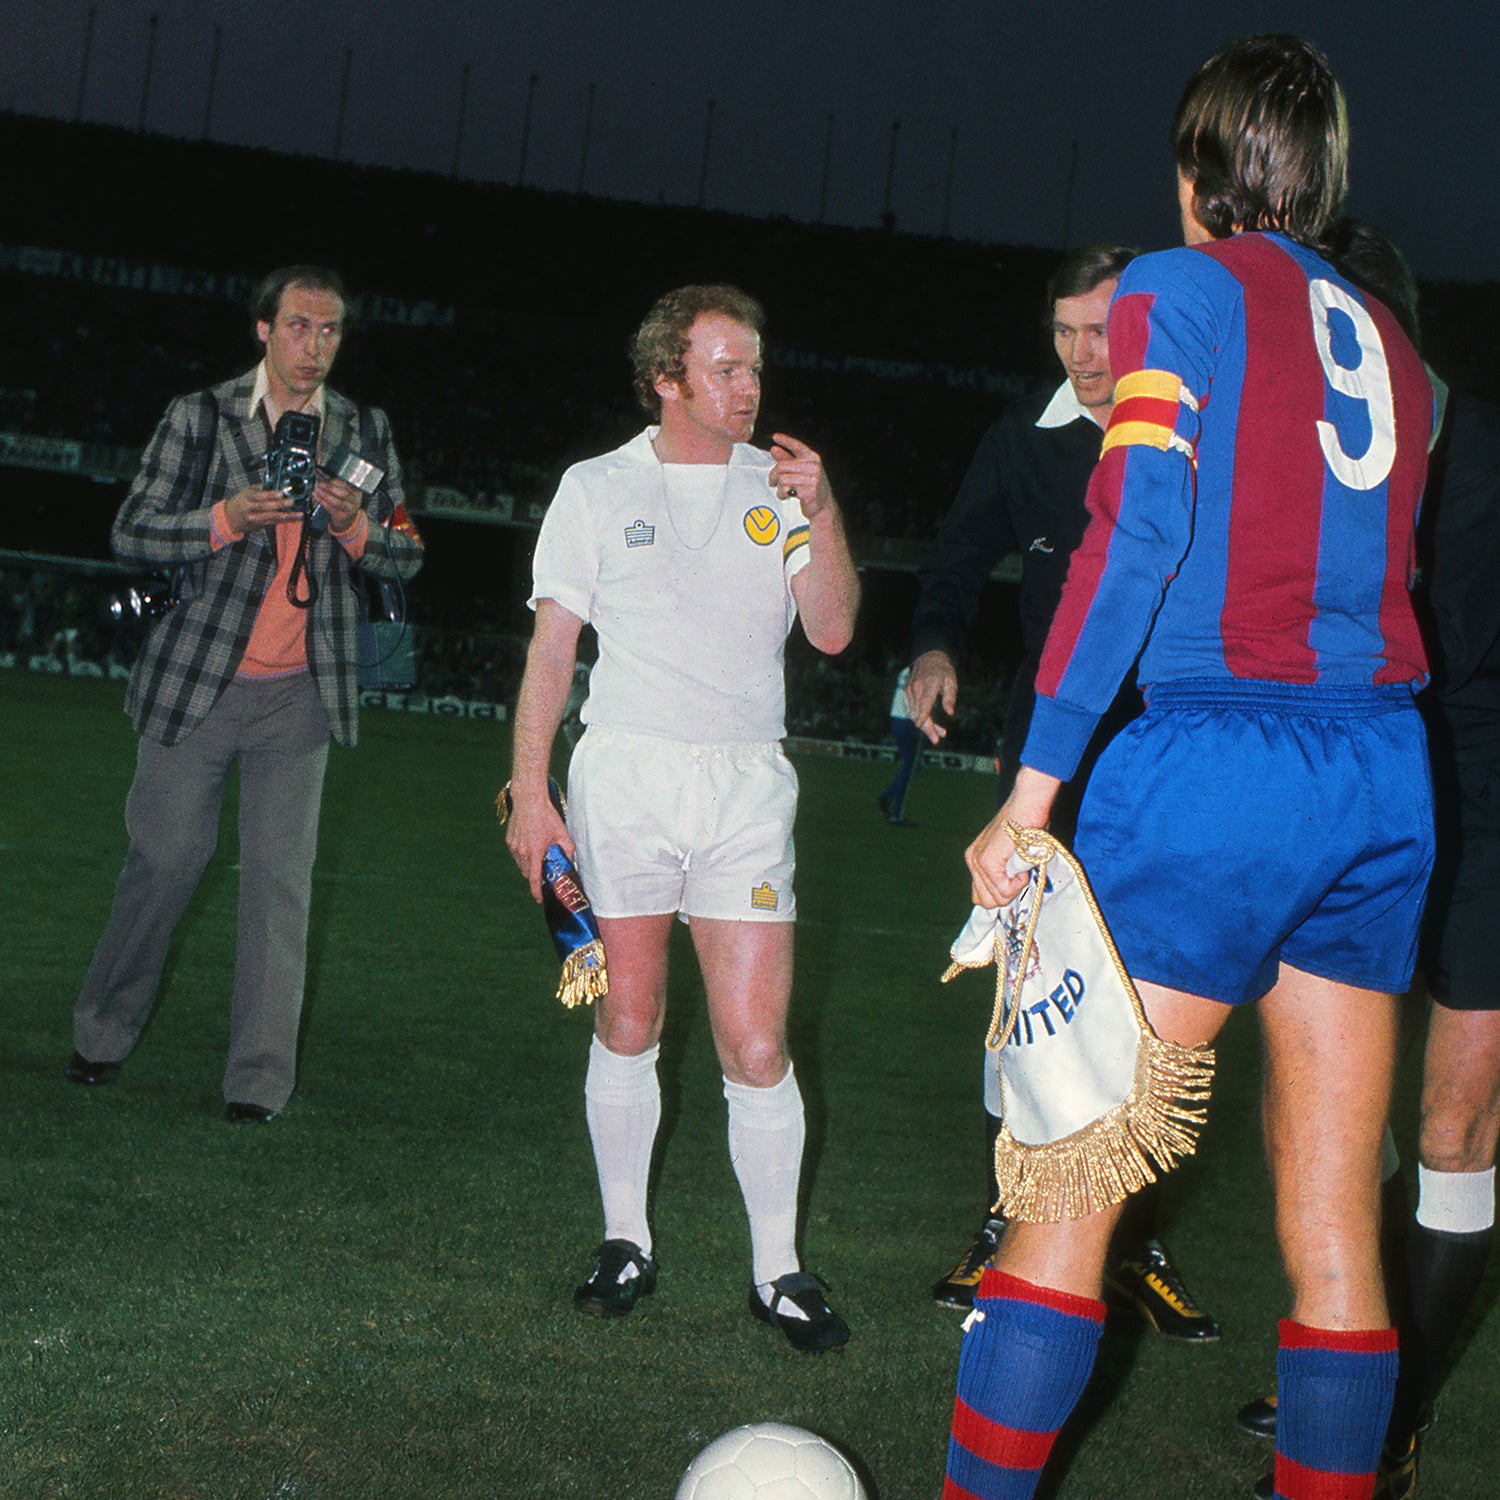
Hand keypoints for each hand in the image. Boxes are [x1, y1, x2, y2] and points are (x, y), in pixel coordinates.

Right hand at [223, 486, 297, 533]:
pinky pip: (275, 522)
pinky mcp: (261, 525)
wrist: (229, 518)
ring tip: (299, 514)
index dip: (270, 494)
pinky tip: (295, 519)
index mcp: (247, 497)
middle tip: (291, 502)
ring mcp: (256, 519)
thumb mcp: (247, 492)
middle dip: (280, 505)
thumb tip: (276, 482)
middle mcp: (251, 509)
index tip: (280, 492)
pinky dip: (286, 520)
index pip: (259, 496)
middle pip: (266, 507)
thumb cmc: (241, 502)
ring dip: (287, 516)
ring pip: (272, 517)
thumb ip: (261, 488)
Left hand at [312, 475, 362, 532]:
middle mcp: (355, 501)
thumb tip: (318, 471)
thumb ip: (330, 481)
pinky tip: (316, 496)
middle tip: (320, 484)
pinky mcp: (341, 516)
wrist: (346, 518)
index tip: (326, 478)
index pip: (347, 485)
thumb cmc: (343, 500)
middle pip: (345, 494)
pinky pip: (330, 508)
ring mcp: (349, 510)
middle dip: (331, 488)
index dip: (336, 481)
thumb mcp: (341, 490)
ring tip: (316, 490)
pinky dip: (322, 501)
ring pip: (337, 502)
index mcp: (356, 491)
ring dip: (325, 495)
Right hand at [504, 783, 574, 902]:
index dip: (536, 892)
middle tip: (545, 873)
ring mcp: (514, 847)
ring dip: (529, 866)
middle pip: (527, 874)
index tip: (539, 899)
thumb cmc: (546, 816)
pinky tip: (531, 846)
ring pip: (521, 865)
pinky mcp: (509, 841)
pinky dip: (523, 856)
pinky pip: (516, 855)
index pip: (534, 879)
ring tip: (539, 856)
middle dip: (535, 877)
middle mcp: (521, 852)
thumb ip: (567, 850)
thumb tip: (571, 861)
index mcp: (534, 852)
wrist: (529, 800)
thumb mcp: (562, 833)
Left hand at [768, 433, 835, 519]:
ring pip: (783, 479)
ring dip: (779, 487)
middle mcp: (814, 467)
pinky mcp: (809, 492)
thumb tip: (774, 449)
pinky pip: (786, 489)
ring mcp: (813, 480)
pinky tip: (786, 495)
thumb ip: (787, 459)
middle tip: (772, 481)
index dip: (785, 440)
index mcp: (813, 458)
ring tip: (782, 491)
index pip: (797, 446)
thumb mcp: (800, 471)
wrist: (823, 505)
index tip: (775, 436)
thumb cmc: (810, 486)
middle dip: (774, 475)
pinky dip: (782, 494)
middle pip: (782, 466)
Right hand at [908, 649, 957, 743]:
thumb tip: (950, 713)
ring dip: (925, 725)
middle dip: (927, 728)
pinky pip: (911, 709)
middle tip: (936, 740)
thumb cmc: (943, 670)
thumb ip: (950, 697)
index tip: (922, 728)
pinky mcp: (906, 692)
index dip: (923, 718)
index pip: (924, 704)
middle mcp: (916, 688)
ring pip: (914, 713)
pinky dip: (918, 718)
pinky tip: (929, 724)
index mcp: (929, 685)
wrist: (928, 657)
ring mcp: (909, 690)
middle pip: (918, 713)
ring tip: (938, 733)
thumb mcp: (951, 681)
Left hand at [965, 767, 1060, 906]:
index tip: (1017, 884)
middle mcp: (973, 861)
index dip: (1002, 896)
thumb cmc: (1028, 826)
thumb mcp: (1012, 854)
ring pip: (997, 899)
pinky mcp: (987, 862)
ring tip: (1023, 866)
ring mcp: (978, 862)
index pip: (981, 897)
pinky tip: (1023, 866)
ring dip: (1016, 888)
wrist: (1028, 804)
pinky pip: (1004, 889)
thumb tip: (1010, 894)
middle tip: (1021, 875)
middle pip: (987, 902)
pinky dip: (1018, 883)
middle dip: (1008, 895)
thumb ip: (1007, 872)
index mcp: (976, 860)